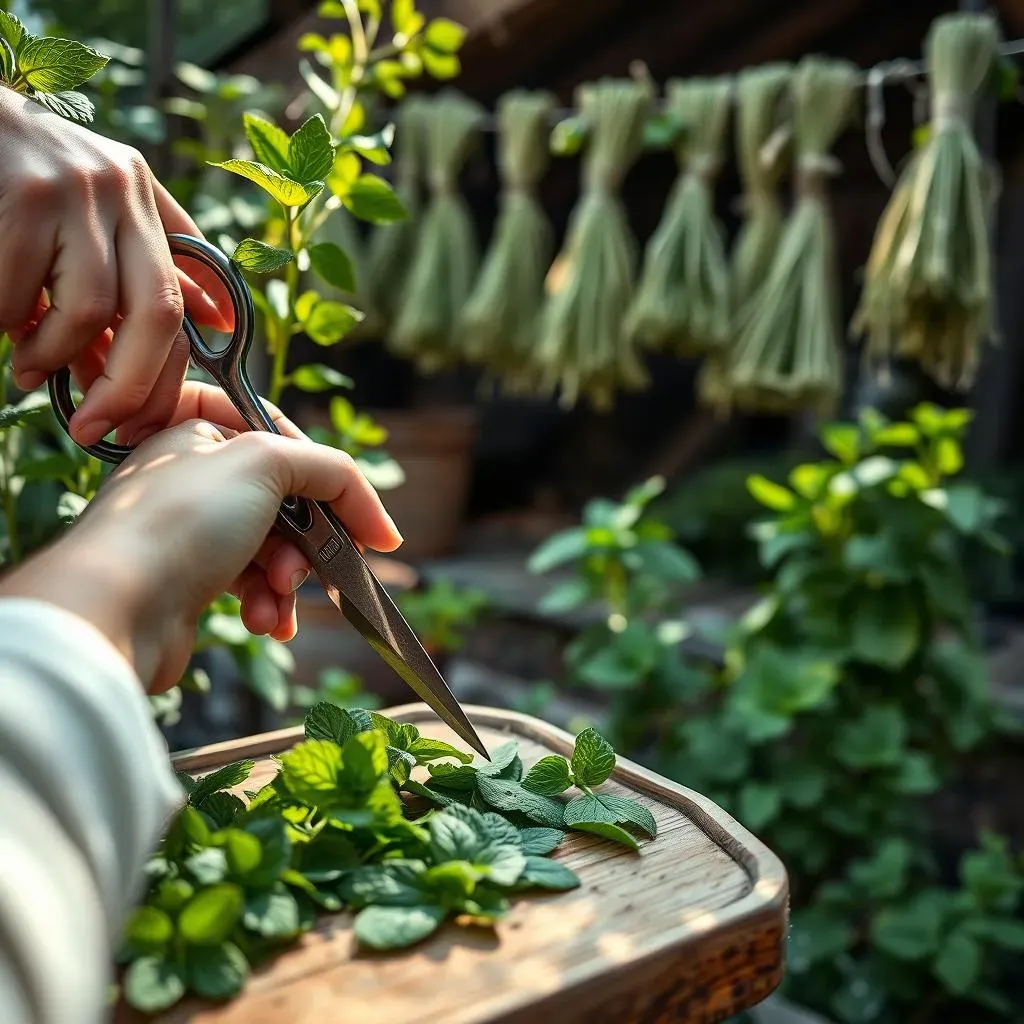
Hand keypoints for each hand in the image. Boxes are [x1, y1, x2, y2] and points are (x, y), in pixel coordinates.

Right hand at [0, 87, 232, 446]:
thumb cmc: (13, 178)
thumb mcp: (91, 207)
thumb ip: (146, 260)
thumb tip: (212, 325)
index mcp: (140, 196)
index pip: (179, 303)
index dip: (168, 374)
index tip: (144, 421)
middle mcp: (120, 190)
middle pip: (157, 315)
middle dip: (130, 386)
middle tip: (94, 427)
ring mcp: (74, 192)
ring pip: (87, 312)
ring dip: (54, 355)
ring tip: (27, 367)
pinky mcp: (23, 197)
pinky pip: (22, 296)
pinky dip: (8, 324)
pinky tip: (1, 323)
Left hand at [0, 387, 403, 692]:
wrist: (115, 610)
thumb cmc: (180, 522)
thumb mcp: (265, 463)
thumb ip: (330, 471)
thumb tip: (377, 523)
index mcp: (198, 430)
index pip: (284, 438)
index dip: (328, 476)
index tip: (366, 520)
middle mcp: (191, 477)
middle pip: (285, 499)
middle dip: (310, 539)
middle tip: (329, 565)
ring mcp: (189, 531)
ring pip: (272, 547)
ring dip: (287, 579)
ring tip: (278, 600)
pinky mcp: (189, 581)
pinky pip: (250, 585)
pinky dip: (266, 605)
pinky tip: (265, 623)